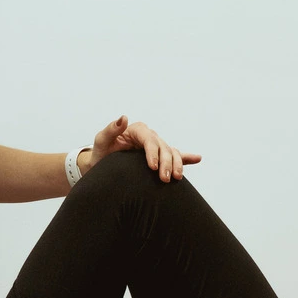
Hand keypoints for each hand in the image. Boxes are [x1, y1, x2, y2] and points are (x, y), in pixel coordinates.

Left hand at [86, 115, 202, 182]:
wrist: (101, 167)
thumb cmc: (100, 153)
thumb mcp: (101, 141)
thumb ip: (111, 130)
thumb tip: (124, 117)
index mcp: (137, 130)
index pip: (149, 140)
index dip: (153, 153)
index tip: (152, 167)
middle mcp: (148, 137)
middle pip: (163, 147)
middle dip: (166, 163)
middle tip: (164, 179)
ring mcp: (155, 147)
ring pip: (171, 152)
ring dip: (177, 164)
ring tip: (177, 177)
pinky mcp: (159, 157)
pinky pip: (175, 156)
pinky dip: (186, 158)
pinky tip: (197, 159)